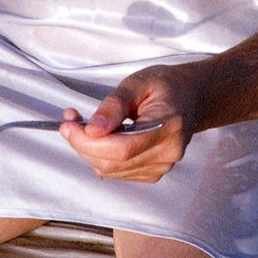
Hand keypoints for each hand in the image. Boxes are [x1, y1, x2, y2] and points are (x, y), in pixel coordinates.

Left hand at [58, 65, 203, 183]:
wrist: (190, 99)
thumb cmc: (165, 86)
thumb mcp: (138, 83)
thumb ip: (114, 105)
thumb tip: (92, 130)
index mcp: (169, 127)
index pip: (122, 148)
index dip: (89, 142)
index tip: (67, 125)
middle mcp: (167, 153)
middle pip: (112, 162)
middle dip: (82, 144)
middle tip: (69, 123)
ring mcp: (160, 167)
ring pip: (109, 170)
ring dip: (88, 150)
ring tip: (83, 126)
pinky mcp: (151, 174)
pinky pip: (115, 172)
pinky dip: (100, 157)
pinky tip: (101, 139)